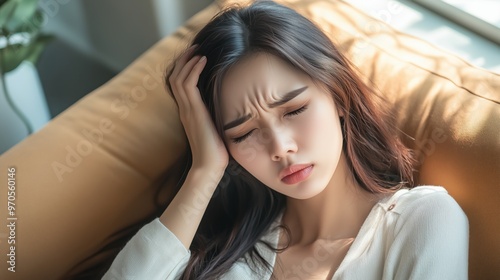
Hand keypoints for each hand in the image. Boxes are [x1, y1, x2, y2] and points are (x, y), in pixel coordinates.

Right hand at [169, 46, 228, 172]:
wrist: (209, 166)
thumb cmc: (215, 151)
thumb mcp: (215, 127)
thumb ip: (215, 115)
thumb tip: (226, 105)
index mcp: (188, 112)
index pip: (179, 84)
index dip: (185, 68)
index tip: (196, 57)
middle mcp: (184, 109)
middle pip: (175, 77)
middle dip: (184, 60)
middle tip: (195, 48)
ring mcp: (187, 110)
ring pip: (179, 78)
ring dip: (188, 61)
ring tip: (199, 51)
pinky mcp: (193, 111)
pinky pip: (188, 84)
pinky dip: (194, 69)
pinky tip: (203, 61)